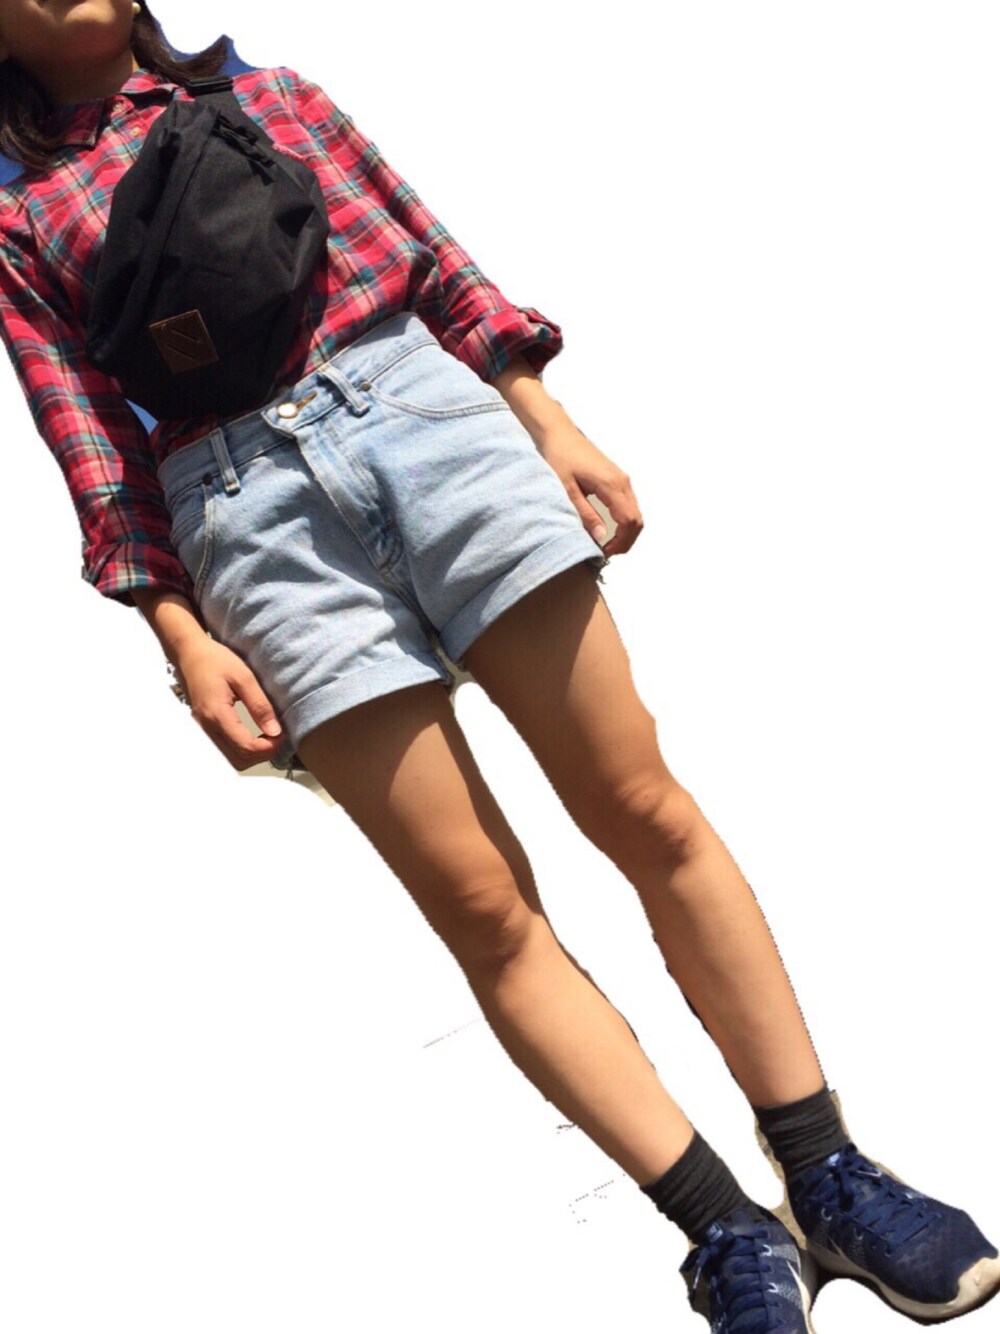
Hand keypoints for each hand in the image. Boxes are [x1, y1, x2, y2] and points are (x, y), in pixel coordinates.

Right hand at [175, 637, 285, 771]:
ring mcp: (202, 730)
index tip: (282, 735)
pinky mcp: (203, 729)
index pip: (246, 747)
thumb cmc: (215, 660)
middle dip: (262, 754)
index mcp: (216, 714)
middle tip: (277, 737)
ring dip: (252, 755)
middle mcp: (206, 727)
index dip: (269, 747)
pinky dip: (241, 750)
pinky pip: (223, 751)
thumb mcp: (243, 676)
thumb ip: (260, 704)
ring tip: (267, 737)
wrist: (189, 654)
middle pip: (238, 760)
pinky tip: (253, 737)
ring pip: (230, 760)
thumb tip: (275, 731)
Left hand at [536, 423, 643, 558]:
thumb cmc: (560, 457)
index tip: (605, 552)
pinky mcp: (617, 479)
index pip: (629, 521)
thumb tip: (601, 538)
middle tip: (606, 552)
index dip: (621, 542)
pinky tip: (607, 528)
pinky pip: (628, 505)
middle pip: (637, 520)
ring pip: (635, 513)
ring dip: (625, 532)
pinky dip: (623, 521)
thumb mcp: (567, 490)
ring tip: (606, 544)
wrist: (559, 434)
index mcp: (611, 485)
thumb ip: (585, 515)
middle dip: (626, 541)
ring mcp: (622, 480)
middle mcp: (622, 482)